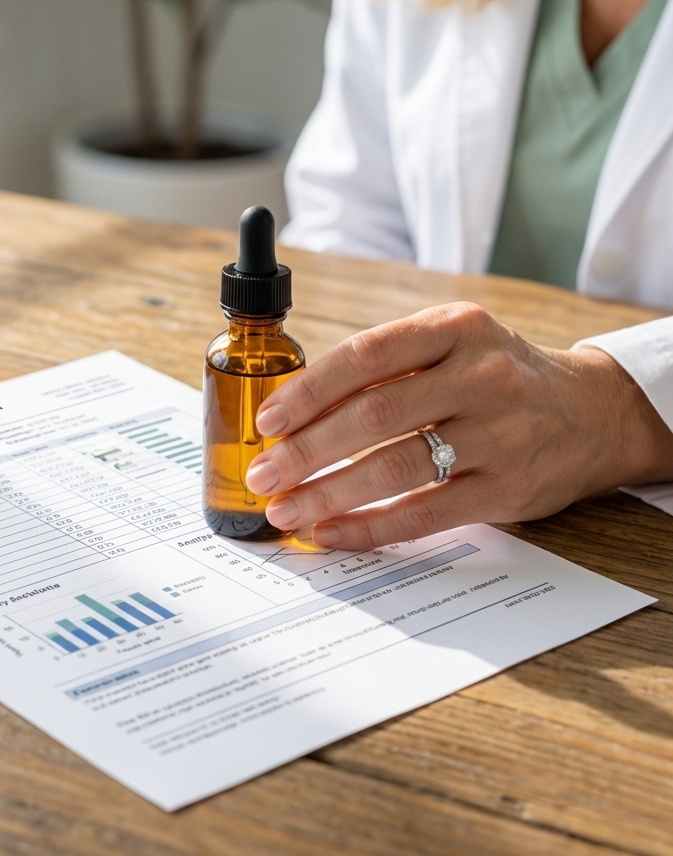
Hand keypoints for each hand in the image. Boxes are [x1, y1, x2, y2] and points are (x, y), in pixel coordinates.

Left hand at [244, 303, 672, 548]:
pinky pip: (427, 513)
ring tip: (286, 508)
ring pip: (397, 466)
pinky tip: (333, 532)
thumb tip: (298, 415)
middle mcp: (482, 375)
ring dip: (330, 493)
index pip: (367, 354)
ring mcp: (500, 434)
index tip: (269, 419)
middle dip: (308, 450)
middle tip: (265, 473)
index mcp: (456, 328)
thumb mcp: (453, 345)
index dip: (311, 390)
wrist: (594, 412)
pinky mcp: (509, 489)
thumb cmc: (499, 376)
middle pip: (375, 414)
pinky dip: (372, 526)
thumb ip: (388, 368)